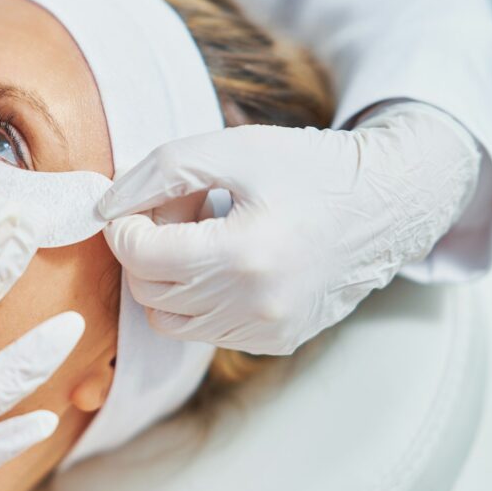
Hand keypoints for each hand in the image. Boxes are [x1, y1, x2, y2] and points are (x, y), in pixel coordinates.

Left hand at [97, 102, 478, 354]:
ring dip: (170, 275)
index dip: (125, 225)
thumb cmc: (308, 167)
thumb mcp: (231, 148)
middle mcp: (257, 306)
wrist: (386, 204)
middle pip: (148, 290)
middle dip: (148, 246)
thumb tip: (105, 209)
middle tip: (183, 209)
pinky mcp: (276, 342)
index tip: (143, 202)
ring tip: (206, 235)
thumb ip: (157, 172)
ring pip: (168, 319)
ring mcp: (268, 331)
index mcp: (245, 254)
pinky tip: (231, 259)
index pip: (139, 257)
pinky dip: (199, 297)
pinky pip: (205, 330)